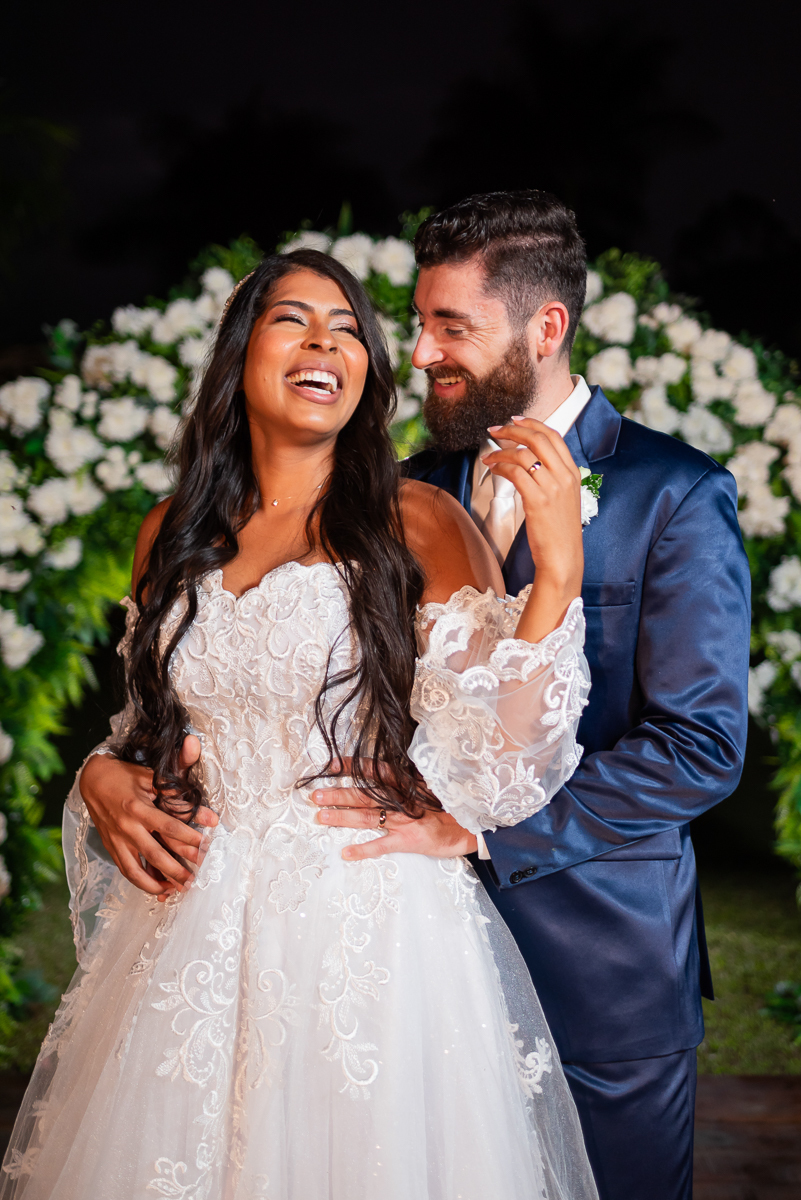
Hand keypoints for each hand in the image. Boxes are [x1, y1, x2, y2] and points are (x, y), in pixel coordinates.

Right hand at [80, 735, 217, 898]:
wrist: (93, 780)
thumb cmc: (125, 775)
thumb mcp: (149, 776)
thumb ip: (172, 792)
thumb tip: (196, 804)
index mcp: (138, 808)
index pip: (168, 827)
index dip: (189, 837)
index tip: (206, 844)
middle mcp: (127, 828)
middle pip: (155, 855)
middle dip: (176, 870)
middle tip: (194, 879)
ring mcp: (117, 841)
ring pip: (136, 871)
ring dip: (157, 884)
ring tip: (176, 889)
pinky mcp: (111, 847)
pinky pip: (125, 870)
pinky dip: (140, 882)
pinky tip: (156, 887)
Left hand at [311, 759, 476, 860]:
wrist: (472, 826)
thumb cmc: (450, 805)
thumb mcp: (430, 785)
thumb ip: (408, 779)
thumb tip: (384, 772)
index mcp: (406, 783)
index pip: (375, 771)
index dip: (352, 767)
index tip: (330, 766)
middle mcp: (403, 799)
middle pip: (365, 794)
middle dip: (339, 794)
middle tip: (315, 795)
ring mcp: (405, 819)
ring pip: (369, 816)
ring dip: (343, 816)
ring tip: (321, 816)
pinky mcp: (409, 840)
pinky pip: (383, 845)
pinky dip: (364, 849)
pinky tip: (347, 853)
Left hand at [482, 417, 582, 638]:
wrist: (563, 558)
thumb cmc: (558, 532)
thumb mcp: (562, 499)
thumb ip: (551, 477)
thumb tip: (528, 460)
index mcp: (573, 473)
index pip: (554, 436)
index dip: (532, 423)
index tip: (514, 420)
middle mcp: (565, 476)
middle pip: (538, 439)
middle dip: (513, 430)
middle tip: (494, 430)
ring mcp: (553, 488)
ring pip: (523, 455)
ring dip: (501, 452)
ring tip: (488, 457)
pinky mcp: (538, 500)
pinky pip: (515, 473)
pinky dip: (501, 468)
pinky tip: (493, 471)